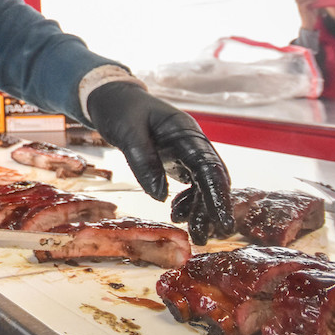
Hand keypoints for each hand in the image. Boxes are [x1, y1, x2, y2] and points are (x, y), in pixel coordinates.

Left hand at [86, 81, 233, 243]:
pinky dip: (187, 201)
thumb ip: (143, 160)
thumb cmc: (119, 108)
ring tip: (194, 233)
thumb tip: (158, 195)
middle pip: (211, 179)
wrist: (110, 96)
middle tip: (205, 237)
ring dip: (200, 209)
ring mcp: (185, 151)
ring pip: (203, 185)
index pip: (209, 167)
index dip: (218, 196)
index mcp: (185, 131)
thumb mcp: (126, 131)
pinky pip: (190, 184)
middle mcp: (192, 142)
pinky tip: (177, 213)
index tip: (223, 222)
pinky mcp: (176, 159)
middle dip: (212, 209)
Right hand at [295, 0, 318, 30]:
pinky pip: (304, 3)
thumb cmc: (311, 17)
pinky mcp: (303, 10)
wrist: (309, 25)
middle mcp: (298, 6)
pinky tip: (314, 0)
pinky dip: (309, 0)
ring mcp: (300, 8)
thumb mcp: (313, 9)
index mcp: (300, 5)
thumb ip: (313, 4)